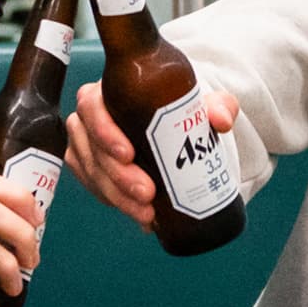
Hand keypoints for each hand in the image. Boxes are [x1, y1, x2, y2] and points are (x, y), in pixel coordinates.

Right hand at [65, 84, 238, 229]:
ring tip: (147, 212)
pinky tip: (139, 214)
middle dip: (118, 175)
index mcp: (109, 92)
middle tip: (147, 192)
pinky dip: (115, 202)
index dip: (104, 132)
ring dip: (117, 195)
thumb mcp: (200, 103)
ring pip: (92, 172)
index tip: (129, 154)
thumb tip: (220, 120)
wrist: (171, 129)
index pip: (92, 106)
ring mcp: (87, 144)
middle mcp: (91, 117)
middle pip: (93, 147)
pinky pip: (93, 187)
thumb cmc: (176, 109)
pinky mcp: (89, 168)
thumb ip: (217, 105)